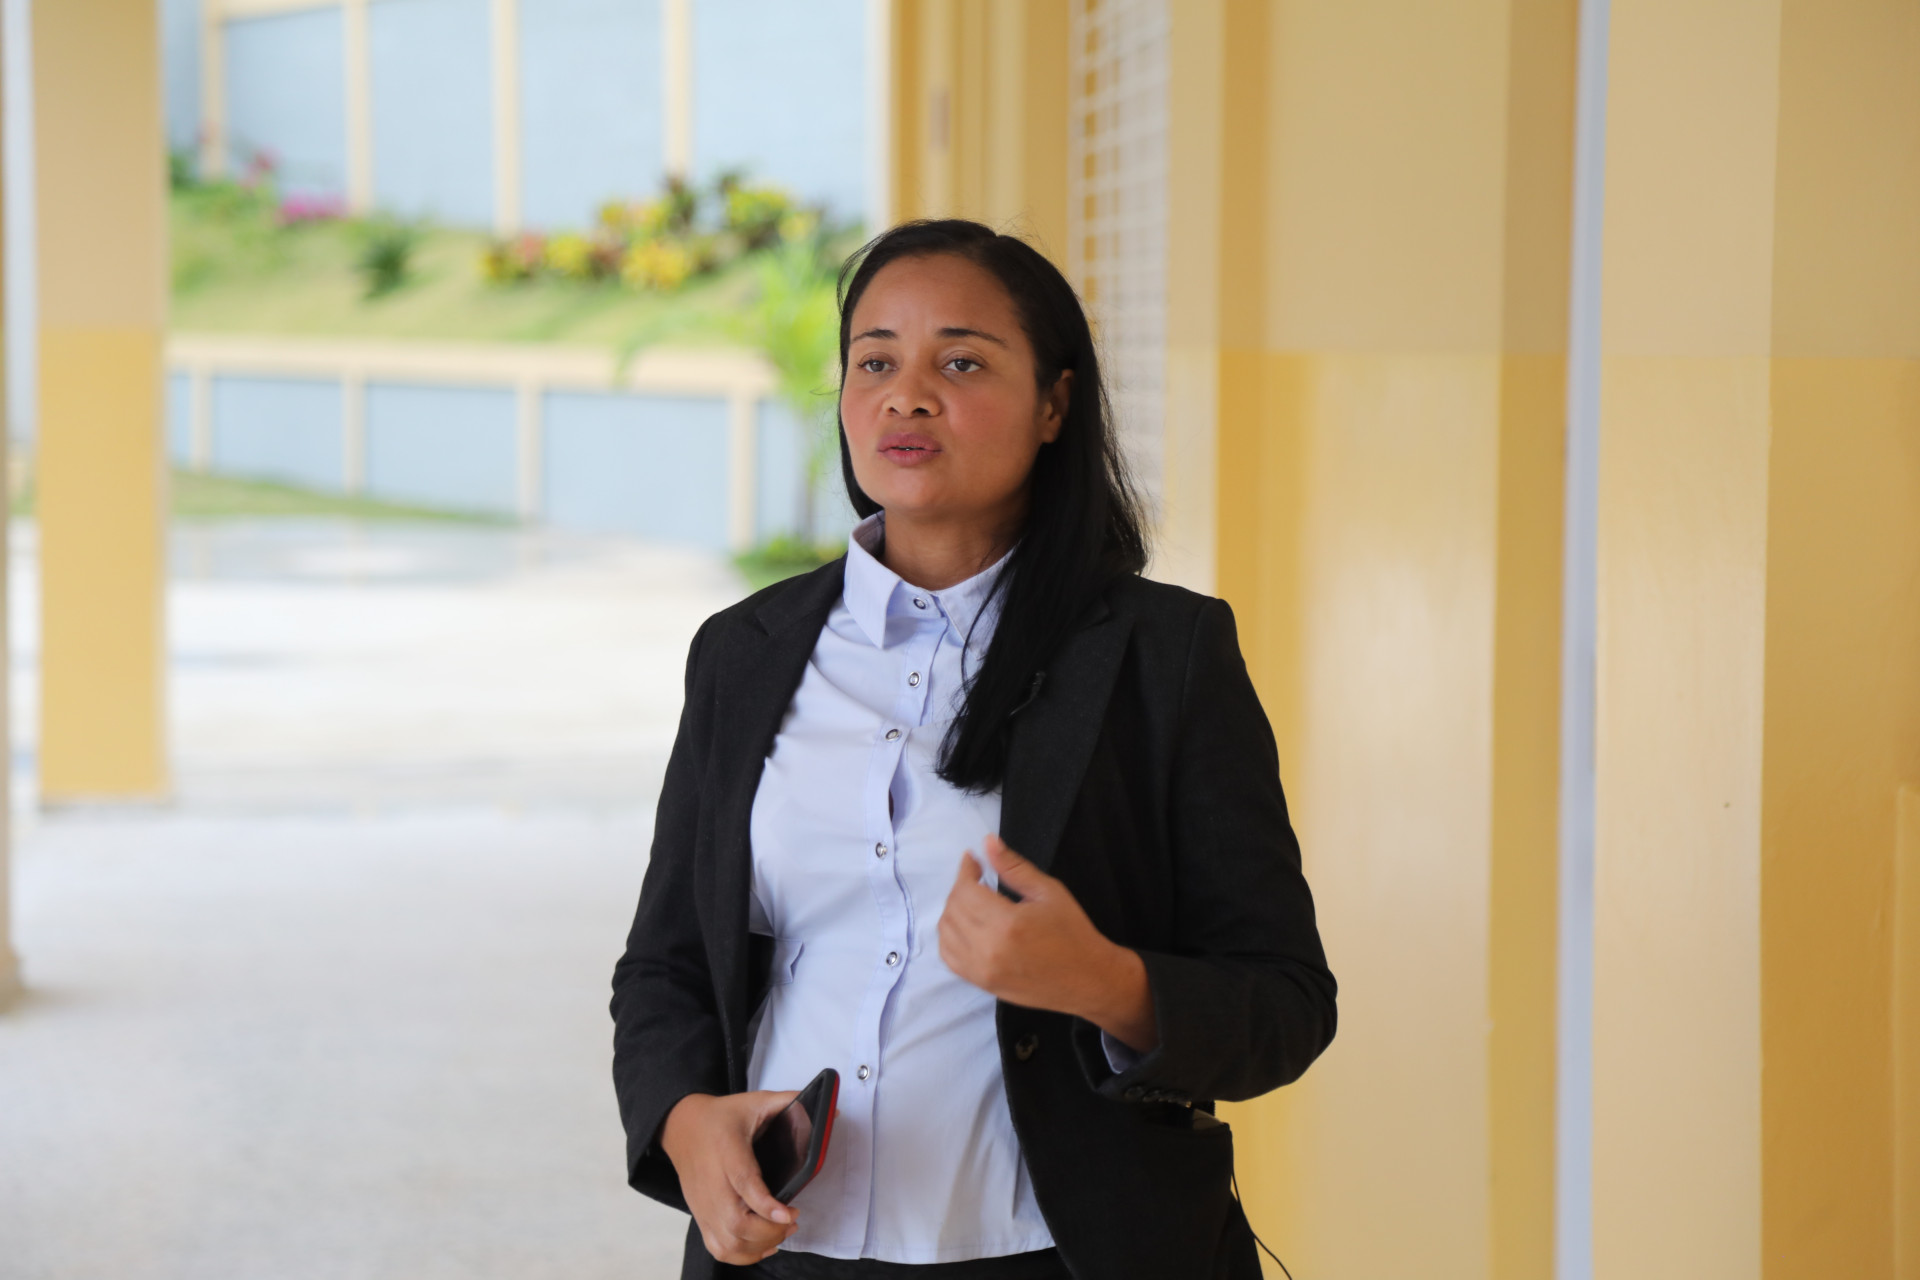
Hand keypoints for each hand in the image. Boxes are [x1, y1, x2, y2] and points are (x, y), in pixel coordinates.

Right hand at [658, 1090, 800, 1264]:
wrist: (681, 1127)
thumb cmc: (719, 1117)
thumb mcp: (755, 1101)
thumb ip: (789, 1103)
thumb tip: (830, 1111)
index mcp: (728, 1152)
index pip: (745, 1184)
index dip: (766, 1205)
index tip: (789, 1213)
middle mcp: (713, 1184)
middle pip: (737, 1223)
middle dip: (770, 1231)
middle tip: (792, 1219)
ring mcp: (705, 1205)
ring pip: (729, 1242)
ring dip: (760, 1245)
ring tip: (781, 1231)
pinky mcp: (701, 1216)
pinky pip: (718, 1248)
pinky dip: (742, 1255)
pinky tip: (763, 1245)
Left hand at [938, 834, 1158, 1052]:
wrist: (1087, 979)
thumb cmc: (1072, 933)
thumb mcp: (1049, 892)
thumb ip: (1014, 867)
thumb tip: (987, 842)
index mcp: (1007, 924)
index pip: (966, 890)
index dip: (965, 870)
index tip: (972, 860)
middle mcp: (989, 950)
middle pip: (953, 910)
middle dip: (960, 888)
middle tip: (976, 878)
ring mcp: (982, 971)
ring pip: (946, 933)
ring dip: (952, 912)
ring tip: (971, 901)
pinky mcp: (982, 984)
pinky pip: (949, 958)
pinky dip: (949, 938)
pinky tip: (965, 927)